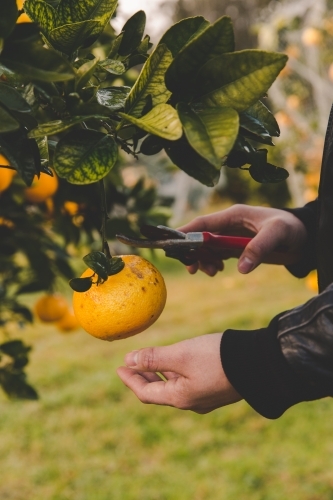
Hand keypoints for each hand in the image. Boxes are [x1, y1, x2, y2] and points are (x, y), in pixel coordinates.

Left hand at [117, 334, 240, 413]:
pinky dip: (174, 373)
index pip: (146, 392)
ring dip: (159, 374)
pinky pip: (187, 384)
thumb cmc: (217, 357)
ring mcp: (205, 398)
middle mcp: (191, 402)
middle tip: (131, 364)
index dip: (130, 380)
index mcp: (180, 397)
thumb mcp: (181, 355)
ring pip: (173, 388)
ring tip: (149, 362)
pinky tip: (176, 363)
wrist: (258, 362)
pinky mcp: (216, 389)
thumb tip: (128, 360)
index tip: (119, 368)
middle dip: (143, 377)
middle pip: (159, 392)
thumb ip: (154, 358)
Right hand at [178, 204, 306, 275]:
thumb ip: (259, 248)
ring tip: (212, 272)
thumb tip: (240, 268)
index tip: (171, 244)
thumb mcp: (277, 234)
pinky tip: (217, 270)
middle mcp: (229, 225)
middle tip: (194, 269)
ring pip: (206, 248)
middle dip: (194, 252)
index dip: (185, 232)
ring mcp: (231, 237)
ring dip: (203, 260)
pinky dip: (212, 263)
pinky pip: (216, 255)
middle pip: (200, 237)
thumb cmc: (291, 228)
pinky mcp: (236, 248)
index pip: (203, 223)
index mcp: (233, 215)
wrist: (304, 238)